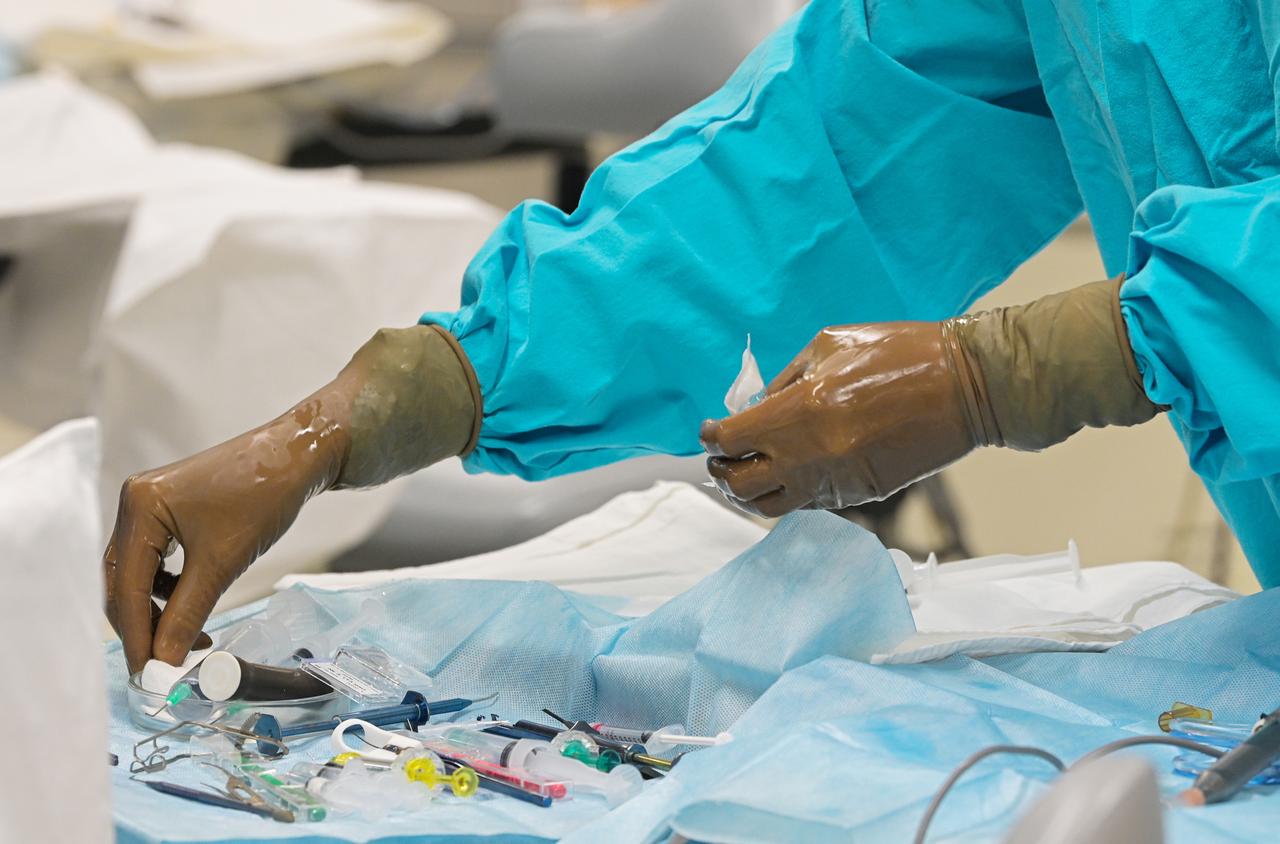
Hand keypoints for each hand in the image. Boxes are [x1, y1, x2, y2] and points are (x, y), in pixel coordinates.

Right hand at [103, 325, 480, 672]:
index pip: (126, 588)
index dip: (136, 636)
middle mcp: (135, 502)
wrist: (299, 455)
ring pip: (139, 573)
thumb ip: (188, 614)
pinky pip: (157, 558)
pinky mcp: (169, 508)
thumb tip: (166, 661)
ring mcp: (151, 503)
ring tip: (191, 639)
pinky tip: (192, 606)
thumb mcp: (223, 563)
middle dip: (144, 626)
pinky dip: (170, 588)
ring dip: (159, 610)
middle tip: (165, 665)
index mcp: (139, 508)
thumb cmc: (264, 496)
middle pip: (123, 581)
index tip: (148, 675)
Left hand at [702, 278, 1158, 517]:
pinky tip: (789, 472)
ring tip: (747, 470)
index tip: (709, 429)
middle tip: (720, 455)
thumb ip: (785, 378)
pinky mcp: (859, 496)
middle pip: (739, 483)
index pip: (728, 440)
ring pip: (769, 505)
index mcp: (799, 412)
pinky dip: (789, 491)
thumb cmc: (900, 353)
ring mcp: (834, 482)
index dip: (710, 436)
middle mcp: (809, 456)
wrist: (967, 387)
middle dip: (721, 468)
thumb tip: (757, 406)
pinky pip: (807, 504)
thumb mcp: (830, 345)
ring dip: (749, 490)